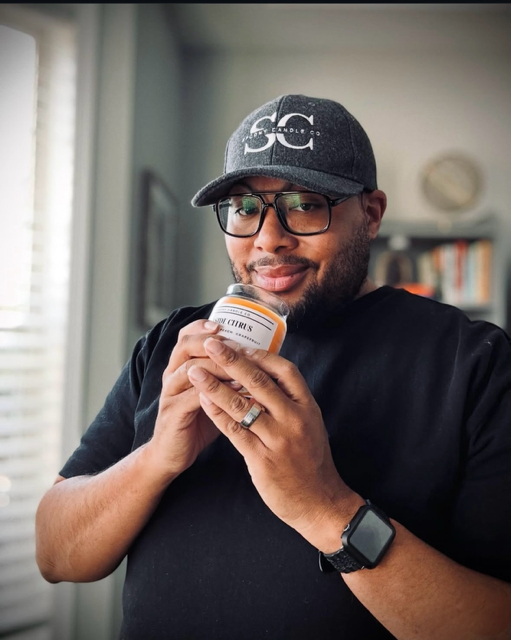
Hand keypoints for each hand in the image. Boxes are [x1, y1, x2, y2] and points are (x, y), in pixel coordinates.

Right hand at [147, 320, 240, 479]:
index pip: (187, 336)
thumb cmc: (197, 422)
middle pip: (185, 346)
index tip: (223, 325)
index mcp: (180, 367)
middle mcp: (172, 375)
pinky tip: (233, 391)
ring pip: (191, 369)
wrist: (172, 454)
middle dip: (211, 342)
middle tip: (235, 343)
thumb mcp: (212, 395)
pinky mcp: (173, 413)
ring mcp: (170, 393)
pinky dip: (214, 392)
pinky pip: (194, 397)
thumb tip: (259, 361)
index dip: (202, 327)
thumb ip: (227, 377)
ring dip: (216, 365)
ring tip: (239, 365)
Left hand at [187, 338, 362, 549]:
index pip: (284, 370)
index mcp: (307, 406)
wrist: (320, 503)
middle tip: (210, 344)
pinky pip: (235, 431)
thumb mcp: (309, 424)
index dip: (259, 355)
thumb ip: (289, 401)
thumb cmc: (311, 460)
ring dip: (215, 385)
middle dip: (232, 360)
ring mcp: (279, 440)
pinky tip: (203, 401)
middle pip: (260, 382)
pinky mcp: (263, 460)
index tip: (237, 343)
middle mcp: (295, 419)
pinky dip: (217, 413)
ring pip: (242, 405)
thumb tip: (263, 375)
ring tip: (195, 371)